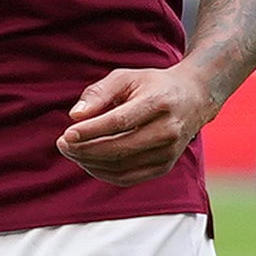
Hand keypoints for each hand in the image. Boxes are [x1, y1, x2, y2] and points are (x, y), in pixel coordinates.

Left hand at [58, 66, 218, 185]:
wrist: (193, 99)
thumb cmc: (151, 85)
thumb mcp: (125, 77)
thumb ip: (98, 93)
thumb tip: (74, 116)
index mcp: (159, 102)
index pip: (120, 122)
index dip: (91, 130)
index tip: (66, 133)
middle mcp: (168, 130)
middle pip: (119, 148)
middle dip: (85, 149)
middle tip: (62, 144)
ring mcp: (169, 152)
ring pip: (121, 166)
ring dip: (90, 162)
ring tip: (71, 151)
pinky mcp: (164, 167)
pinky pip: (127, 177)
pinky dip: (103, 172)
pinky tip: (88, 160)